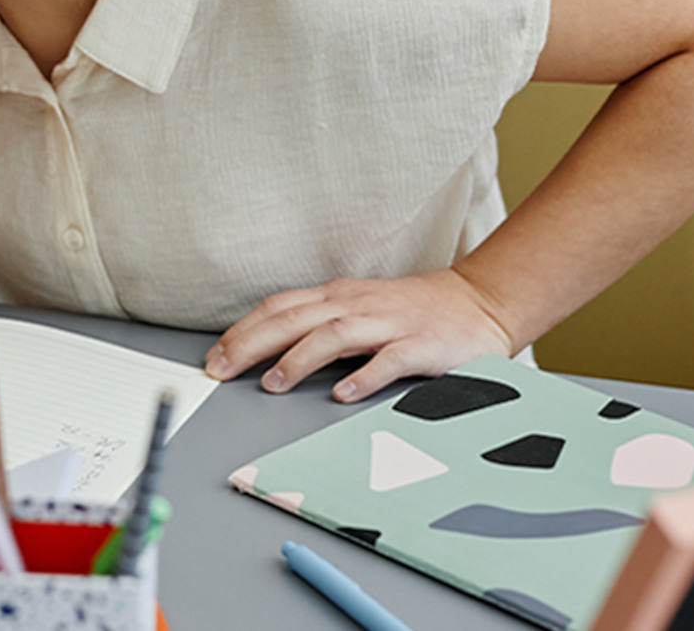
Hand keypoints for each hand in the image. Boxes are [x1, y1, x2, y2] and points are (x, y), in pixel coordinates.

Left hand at [201, 268, 519, 403]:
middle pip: (294, 319)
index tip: (214, 357)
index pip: (279, 308)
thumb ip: (319, 326)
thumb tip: (266, 351)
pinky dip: (364, 376)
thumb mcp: (358, 311)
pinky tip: (343, 394)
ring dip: (299, 358)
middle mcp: (357, 306)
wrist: (479, 302)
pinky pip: (389, 360)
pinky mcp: (422, 345)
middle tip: (222, 370)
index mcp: (338, 297)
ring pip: (334, 335)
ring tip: (272, 383)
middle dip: (253, 343)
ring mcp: (390, 324)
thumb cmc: (411, 312)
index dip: (243, 331)